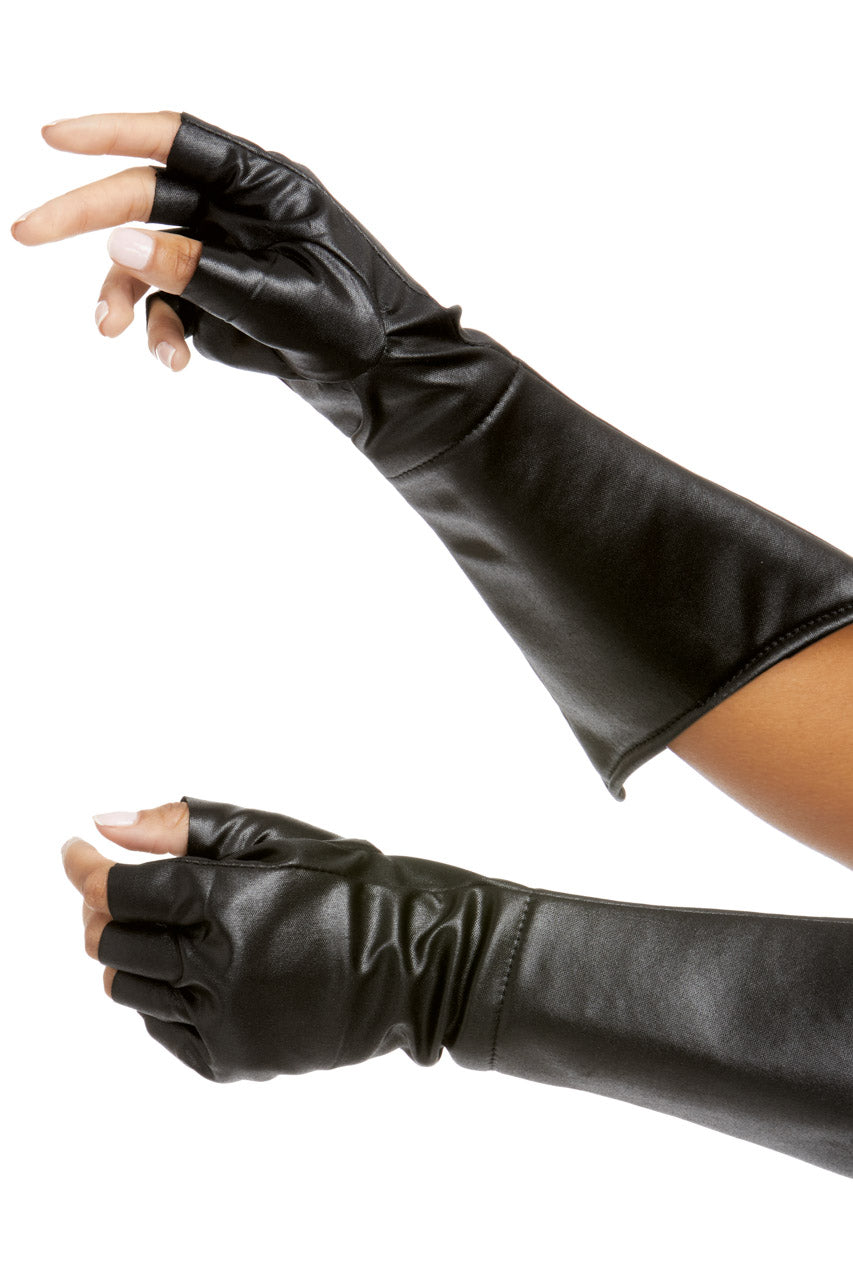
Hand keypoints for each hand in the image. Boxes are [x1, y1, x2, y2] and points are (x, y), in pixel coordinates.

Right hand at [12, 110, 512, 473]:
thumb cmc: (349, 320)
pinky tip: (172, 362)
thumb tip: (120, 240)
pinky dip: (159, 332)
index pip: (177, 141)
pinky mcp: (215, 298)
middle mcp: (233, 210)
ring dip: (120, 293)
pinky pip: (166, 305)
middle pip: (143, 195)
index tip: (54, 138)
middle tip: (25, 233)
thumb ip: (199, 270)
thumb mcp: (277, 294)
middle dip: (84, 216)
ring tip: (108, 330)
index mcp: (260, 185)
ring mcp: (221, 254)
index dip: (113, 132)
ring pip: (144, 257)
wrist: (380, 374)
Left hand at [61, 796, 523, 1082]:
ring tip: (163, 929)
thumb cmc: (354, 886)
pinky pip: (163, 1027)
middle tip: (118, 886)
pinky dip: (161, 997)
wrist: (418, 961)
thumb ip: (186, 827)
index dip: (87, 867)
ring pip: (127, 987)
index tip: (76, 850)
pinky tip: (194, 970)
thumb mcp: (275, 835)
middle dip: (102, 908)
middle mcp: (215, 965)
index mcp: (224, 901)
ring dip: (128, 953)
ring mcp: (222, 1019)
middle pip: (111, 940)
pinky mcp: (233, 1059)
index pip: (118, 888)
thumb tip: (107, 823)